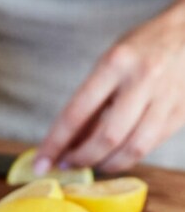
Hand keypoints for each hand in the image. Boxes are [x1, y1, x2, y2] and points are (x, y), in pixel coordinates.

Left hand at [36, 0, 184, 172]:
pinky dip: (128, 157)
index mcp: (116, 63)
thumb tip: (64, 144)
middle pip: (107, 137)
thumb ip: (90, 103)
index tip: (41, 162)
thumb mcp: (110, 64)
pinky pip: (150, 146)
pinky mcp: (181, 113)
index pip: (76, 112)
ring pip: (132, 148)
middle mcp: (142, 80)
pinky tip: (115, 156)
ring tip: (92, 163)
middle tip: (68, 164)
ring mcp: (166, 98)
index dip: (55, 143)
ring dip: (107, 164)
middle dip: (82, 158)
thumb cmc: (143, 47)